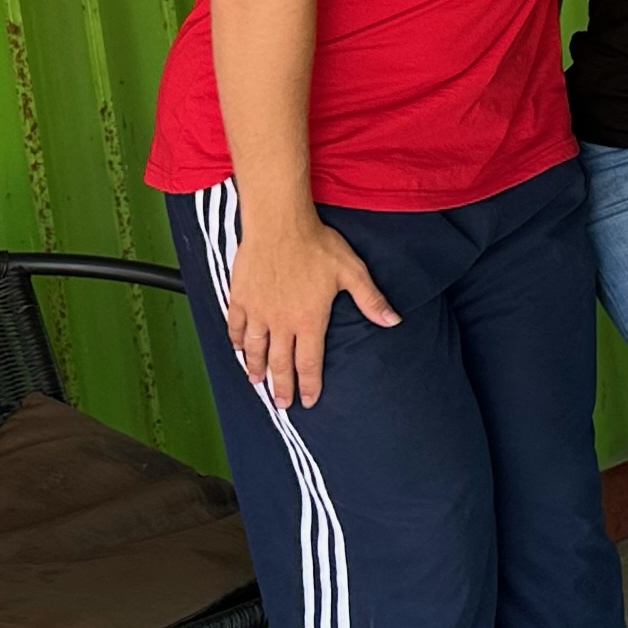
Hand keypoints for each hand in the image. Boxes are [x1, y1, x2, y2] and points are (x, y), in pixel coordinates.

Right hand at [220, 206, 397, 409]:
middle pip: (279, 363)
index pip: (309, 362)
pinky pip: (235, 326)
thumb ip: (370, 299)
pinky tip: (238, 348)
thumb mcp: (352, 271)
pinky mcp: (240, 297)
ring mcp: (257, 310)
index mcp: (309, 319)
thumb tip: (392, 321)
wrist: (279, 224)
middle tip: (281, 404)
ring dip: (256, 367)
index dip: (309, 384)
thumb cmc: (317, 244)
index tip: (308, 401)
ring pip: (254, 348)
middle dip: (281, 387)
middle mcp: (281, 321)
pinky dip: (236, 340)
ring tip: (257, 381)